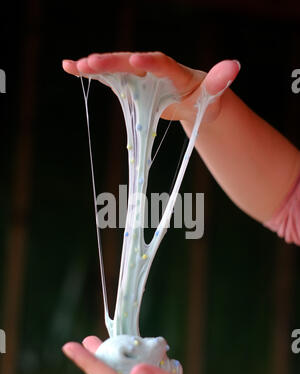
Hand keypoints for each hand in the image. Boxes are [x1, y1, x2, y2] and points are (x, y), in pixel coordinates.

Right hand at [62, 51, 239, 123]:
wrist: (193, 99)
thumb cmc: (203, 98)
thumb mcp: (213, 94)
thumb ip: (220, 81)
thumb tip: (234, 66)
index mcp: (174, 71)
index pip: (161, 63)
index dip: (149, 61)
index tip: (136, 59)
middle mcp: (152, 67)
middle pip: (130, 62)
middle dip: (112, 62)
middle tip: (91, 63)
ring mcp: (139, 74)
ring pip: (115, 68)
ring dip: (95, 67)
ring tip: (75, 66)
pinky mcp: (130, 83)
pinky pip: (109, 77)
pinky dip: (90, 73)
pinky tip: (69, 68)